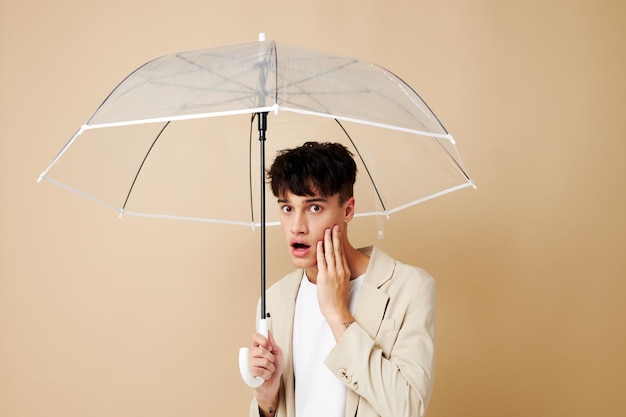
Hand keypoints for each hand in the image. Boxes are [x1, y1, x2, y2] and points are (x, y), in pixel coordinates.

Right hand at [249, 330, 281, 410]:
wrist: (273, 383)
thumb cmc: (275, 367)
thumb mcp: (277, 353)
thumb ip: (273, 343)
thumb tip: (268, 332)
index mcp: (257, 347)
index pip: (255, 336)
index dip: (263, 340)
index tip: (269, 346)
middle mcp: (251, 354)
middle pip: (261, 350)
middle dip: (270, 357)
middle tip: (271, 361)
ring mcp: (250, 364)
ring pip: (263, 361)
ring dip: (270, 367)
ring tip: (269, 369)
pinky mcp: (250, 373)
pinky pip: (261, 371)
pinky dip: (268, 374)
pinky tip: (265, 375)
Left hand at [316, 225, 354, 339]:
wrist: (336, 309)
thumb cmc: (337, 299)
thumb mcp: (341, 283)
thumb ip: (338, 274)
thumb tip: (333, 267)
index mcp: (345, 271)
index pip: (342, 253)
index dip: (339, 242)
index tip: (338, 233)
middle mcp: (340, 270)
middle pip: (338, 250)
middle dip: (335, 237)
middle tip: (334, 226)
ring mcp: (333, 273)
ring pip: (331, 253)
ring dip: (328, 240)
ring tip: (327, 231)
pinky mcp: (325, 277)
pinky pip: (322, 261)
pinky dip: (321, 251)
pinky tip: (320, 243)